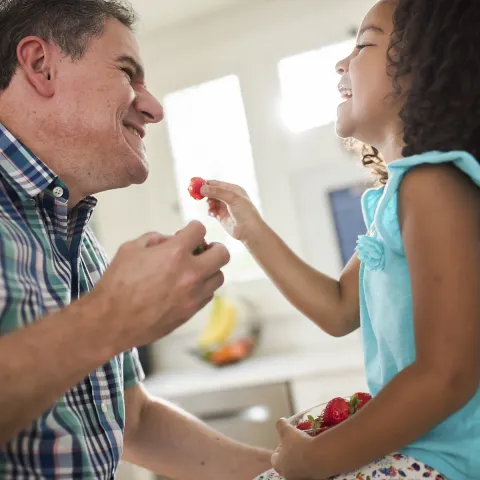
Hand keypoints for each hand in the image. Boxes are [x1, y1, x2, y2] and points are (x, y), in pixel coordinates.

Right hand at [92, 221, 229, 350]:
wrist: (112, 321)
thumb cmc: (117, 284)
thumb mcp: (131, 249)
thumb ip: (155, 239)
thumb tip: (171, 239)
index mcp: (175, 253)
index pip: (200, 230)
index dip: (194, 227)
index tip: (191, 231)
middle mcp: (190, 274)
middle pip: (222, 254)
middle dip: (214, 247)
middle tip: (202, 249)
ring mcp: (193, 295)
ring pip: (219, 276)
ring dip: (210, 269)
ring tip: (195, 269)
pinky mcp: (191, 311)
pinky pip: (209, 294)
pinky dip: (203, 287)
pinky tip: (189, 286)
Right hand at [200, 180, 263, 242]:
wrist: (249, 230)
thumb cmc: (245, 212)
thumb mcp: (232, 198)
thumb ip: (217, 192)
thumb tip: (202, 188)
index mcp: (233, 189)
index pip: (216, 183)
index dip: (205, 183)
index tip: (195, 184)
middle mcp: (228, 197)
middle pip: (211, 192)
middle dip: (204, 193)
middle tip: (196, 195)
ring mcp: (224, 207)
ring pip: (210, 201)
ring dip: (208, 203)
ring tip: (211, 207)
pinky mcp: (220, 216)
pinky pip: (211, 211)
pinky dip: (209, 211)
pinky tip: (212, 213)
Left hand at [271, 419, 320, 479]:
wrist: (320, 456)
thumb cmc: (299, 444)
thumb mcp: (287, 430)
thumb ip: (281, 425)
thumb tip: (281, 422)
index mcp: (278, 465)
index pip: (275, 456)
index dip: (280, 446)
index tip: (287, 440)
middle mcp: (287, 474)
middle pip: (286, 462)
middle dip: (291, 453)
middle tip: (298, 443)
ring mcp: (299, 478)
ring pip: (298, 467)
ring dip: (301, 458)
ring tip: (307, 447)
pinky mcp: (311, 478)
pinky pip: (308, 469)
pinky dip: (310, 462)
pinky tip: (314, 453)